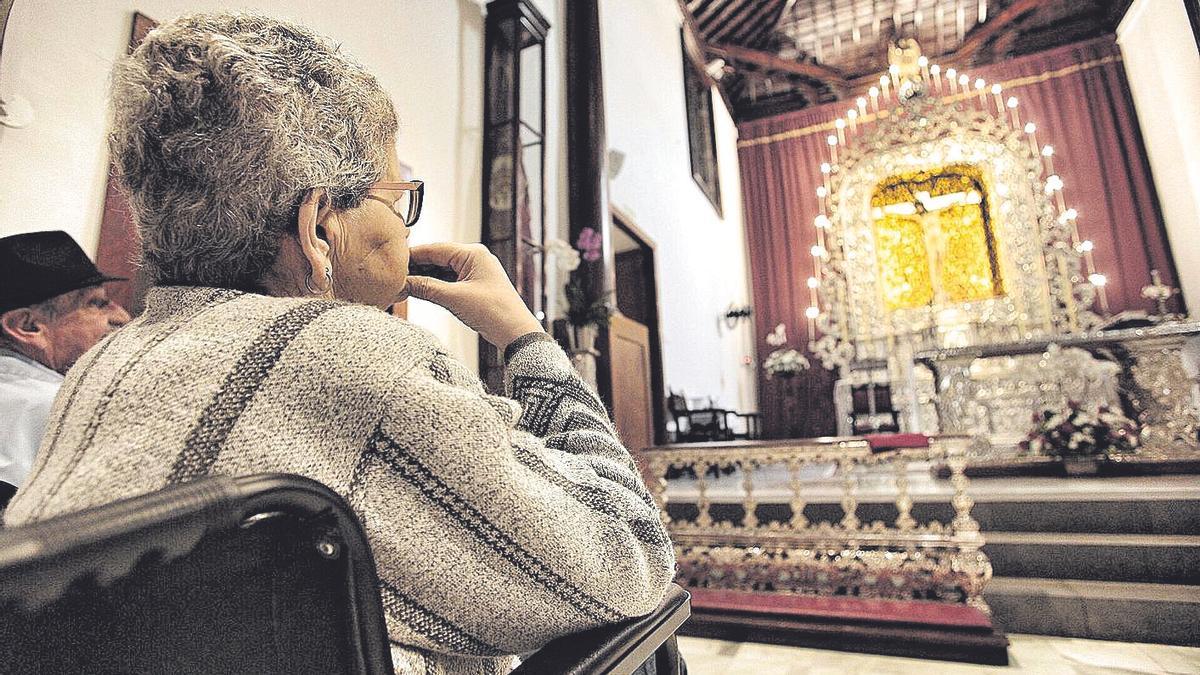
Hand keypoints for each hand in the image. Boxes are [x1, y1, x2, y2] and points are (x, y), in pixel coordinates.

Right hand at [405, 243, 544, 348]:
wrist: (517, 334)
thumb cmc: (494, 312)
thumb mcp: (454, 298)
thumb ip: (426, 288)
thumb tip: (402, 283)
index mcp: (473, 253)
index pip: (434, 249)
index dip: (411, 256)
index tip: (391, 263)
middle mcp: (474, 259)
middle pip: (436, 259)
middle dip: (415, 268)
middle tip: (393, 277)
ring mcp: (474, 273)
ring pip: (441, 271)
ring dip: (423, 279)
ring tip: (401, 286)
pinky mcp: (473, 287)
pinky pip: (448, 282)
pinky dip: (433, 287)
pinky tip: (418, 292)